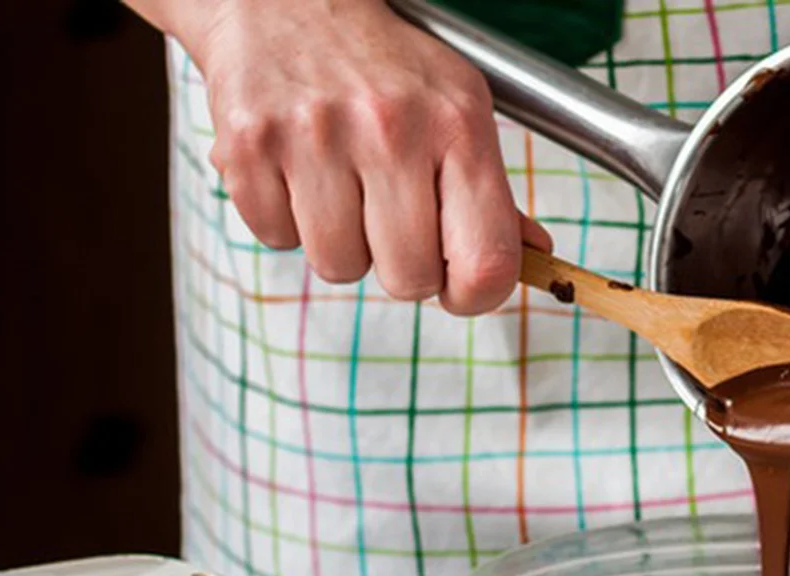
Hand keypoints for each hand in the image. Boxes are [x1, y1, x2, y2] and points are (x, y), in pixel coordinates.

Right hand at [165, 0, 548, 312]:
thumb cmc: (383, 66)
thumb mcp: (456, 108)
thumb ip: (494, 193)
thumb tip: (538, 257)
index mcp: (458, 124)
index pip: (486, 264)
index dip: (474, 296)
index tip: (456, 284)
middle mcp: (390, 126)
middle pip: (408, 280)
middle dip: (398, 263)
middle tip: (385, 214)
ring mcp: (315, 134)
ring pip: (339, 267)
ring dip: (338, 242)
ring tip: (337, 182)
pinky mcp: (250, 143)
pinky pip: (276, 239)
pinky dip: (283, 218)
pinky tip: (294, 169)